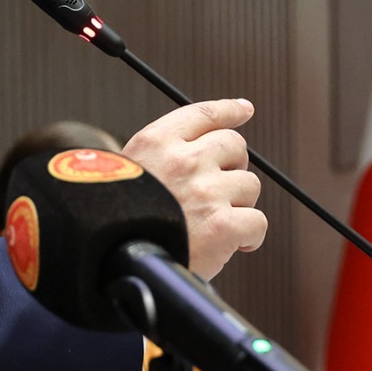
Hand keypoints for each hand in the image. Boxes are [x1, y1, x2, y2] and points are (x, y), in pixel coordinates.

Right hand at [121, 99, 264, 278]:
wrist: (114, 260)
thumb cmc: (121, 220)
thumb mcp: (130, 171)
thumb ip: (165, 153)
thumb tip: (210, 140)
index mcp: (157, 142)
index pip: (204, 114)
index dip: (229, 110)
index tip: (243, 109)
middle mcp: (184, 160)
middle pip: (235, 145)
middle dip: (232, 166)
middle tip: (218, 188)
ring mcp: (205, 192)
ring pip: (250, 185)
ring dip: (238, 203)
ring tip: (213, 220)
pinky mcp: (222, 226)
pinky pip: (257, 222)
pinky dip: (249, 236)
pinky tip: (233, 243)